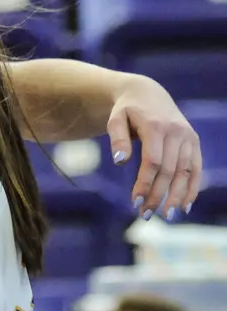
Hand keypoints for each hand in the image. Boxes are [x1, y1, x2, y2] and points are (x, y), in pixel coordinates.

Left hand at [107, 77, 201, 217]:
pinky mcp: (194, 142)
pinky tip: (185, 206)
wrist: (147, 94)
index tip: (134, 202)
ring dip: (176, 196)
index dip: (145, 184)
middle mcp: (177, 132)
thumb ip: (117, 139)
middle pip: (169, 170)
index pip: (153, 162)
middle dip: (158, 195)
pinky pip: (196, 168)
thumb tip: (119, 162)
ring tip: (166, 216)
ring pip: (184, 172)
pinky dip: (192, 187)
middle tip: (145, 215)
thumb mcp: (115, 119)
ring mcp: (188, 137)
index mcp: (156, 126)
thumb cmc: (126, 110)